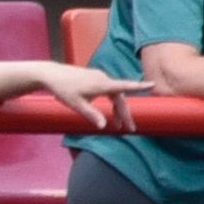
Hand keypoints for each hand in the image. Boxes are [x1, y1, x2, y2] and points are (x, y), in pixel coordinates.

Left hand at [36, 65, 152, 129]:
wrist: (50, 74)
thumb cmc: (63, 89)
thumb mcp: (76, 105)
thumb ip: (91, 115)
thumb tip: (103, 126)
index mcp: (101, 84)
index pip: (124, 86)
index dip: (139, 86)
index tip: (152, 84)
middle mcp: (103, 79)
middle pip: (120, 97)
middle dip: (125, 113)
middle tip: (129, 129)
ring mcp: (98, 78)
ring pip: (114, 95)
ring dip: (117, 109)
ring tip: (116, 126)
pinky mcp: (94, 78)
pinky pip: (108, 91)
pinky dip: (111, 102)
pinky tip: (108, 112)